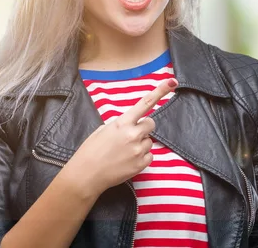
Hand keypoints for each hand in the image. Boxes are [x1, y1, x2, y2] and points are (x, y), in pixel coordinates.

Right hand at [63, 78, 177, 196]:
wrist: (86, 175)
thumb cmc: (90, 151)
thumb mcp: (102, 130)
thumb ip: (120, 124)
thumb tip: (130, 123)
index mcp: (122, 123)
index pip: (145, 103)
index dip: (160, 92)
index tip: (172, 82)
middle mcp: (133, 134)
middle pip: (151, 123)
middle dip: (144, 127)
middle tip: (131, 135)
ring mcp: (138, 150)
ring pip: (149, 141)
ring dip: (140, 144)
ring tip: (124, 152)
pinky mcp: (141, 164)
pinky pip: (149, 156)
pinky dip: (141, 157)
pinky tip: (127, 161)